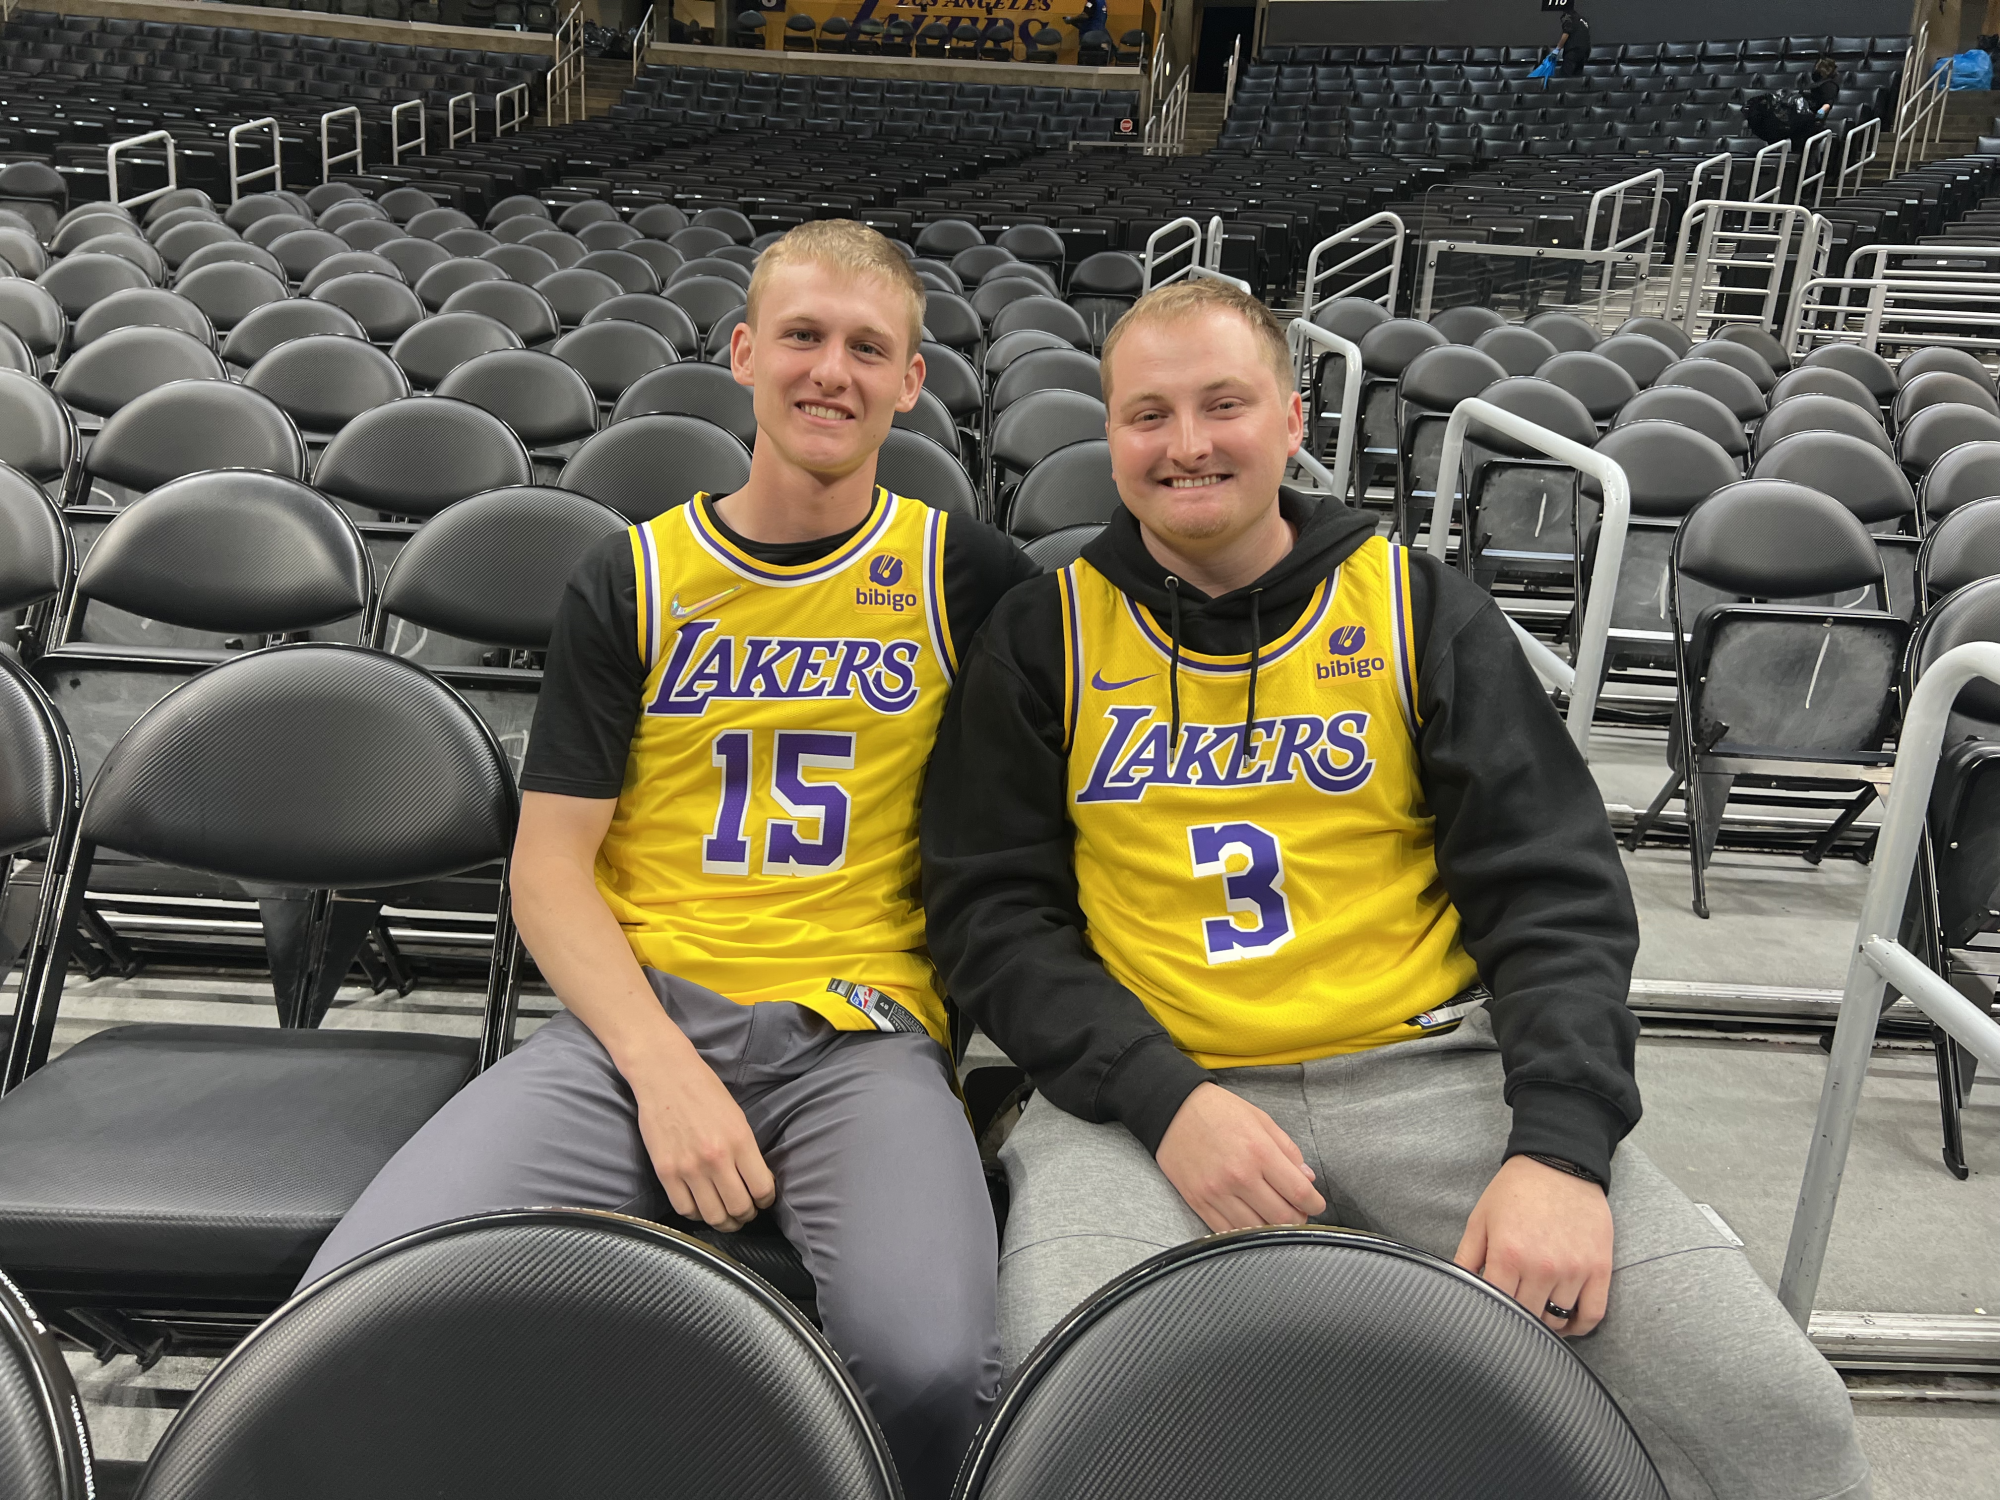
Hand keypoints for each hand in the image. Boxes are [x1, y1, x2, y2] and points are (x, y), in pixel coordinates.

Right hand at [631, 1050, 776, 1232]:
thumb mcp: (737, 1117)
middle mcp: (716, 1158)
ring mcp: (688, 1168)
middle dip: (746, 1216)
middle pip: (739, 1208)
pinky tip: (701, 1207)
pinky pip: (685, 1209)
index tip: (763, 1201)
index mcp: (740, 1141)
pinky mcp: (665, 1172)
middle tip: (745, 1213)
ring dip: (723, 1222)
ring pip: (713, 1215)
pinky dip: (696, 1215)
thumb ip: (747, 1151)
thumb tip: (756, 1182)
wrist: (665, 1075)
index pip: (762, 1189)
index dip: (766, 1201)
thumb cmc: (705, 1091)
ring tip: (725, 1217)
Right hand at [1155, 1082, 1325, 1232]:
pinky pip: (1228, 1230)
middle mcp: (1239, 1176)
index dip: (1314, 1204)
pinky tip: (1252, 1220)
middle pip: (1281, 1217)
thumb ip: (1287, 1150)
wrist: (1171, 1110)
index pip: (1299, 1192)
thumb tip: (1307, 1178)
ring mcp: (1217, 1192)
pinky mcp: (1198, 1202)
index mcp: (1259, 1151)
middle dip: (1298, 1219)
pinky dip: (1245, 1231)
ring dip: (1272, 1228)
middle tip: (1298, 1212)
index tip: (1315, 1204)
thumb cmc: (1218, 1111)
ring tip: (1275, 1216)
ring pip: (1256, 1229)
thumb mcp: (1260, 1119)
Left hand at [1454, 1155, 1612, 1336]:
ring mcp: (1573, 1269)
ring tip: (1537, 1310)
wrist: (1558, 1163)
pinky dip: (1581, 1325)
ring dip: (1546, 1321)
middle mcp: (1541, 1267)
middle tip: (1513, 1312)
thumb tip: (1454, 1290)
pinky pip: (1593, 1314)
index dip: (1492, 1315)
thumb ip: (1465, 1258)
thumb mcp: (1480, 1220)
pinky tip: (1568, 1321)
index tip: (1490, 1315)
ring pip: (1558, 1319)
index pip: (1497, 1307)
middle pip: (1528, 1318)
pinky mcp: (1599, 1268)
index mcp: (1508, 1255)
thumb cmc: (1515, 1191)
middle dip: (1517, 1319)